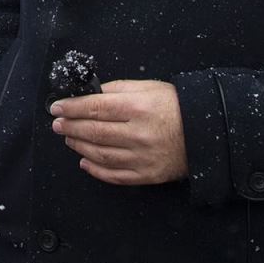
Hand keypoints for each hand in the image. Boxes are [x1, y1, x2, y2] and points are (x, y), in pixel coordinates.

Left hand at [49, 79, 187, 184]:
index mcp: (138, 108)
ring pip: (100, 154)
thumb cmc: (176, 106)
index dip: (72, 108)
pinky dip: (95, 170)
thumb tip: (90, 95)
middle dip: (70, 127)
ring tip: (69, 138)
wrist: (206, 133)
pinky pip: (114, 175)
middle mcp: (138, 134)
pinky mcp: (146, 175)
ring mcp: (142, 157)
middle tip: (58, 123)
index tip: (57, 107)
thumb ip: (117, 89)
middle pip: (94, 131)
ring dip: (79, 146)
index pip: (95, 107)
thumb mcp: (149, 87)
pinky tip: (84, 162)